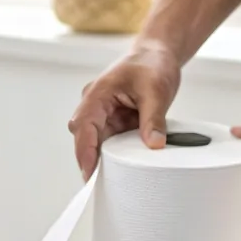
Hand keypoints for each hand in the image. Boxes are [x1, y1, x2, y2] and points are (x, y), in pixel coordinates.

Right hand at [68, 39, 181, 178]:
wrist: (157, 55)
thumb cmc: (151, 64)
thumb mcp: (156, 91)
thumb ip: (153, 119)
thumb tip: (154, 145)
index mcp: (97, 95)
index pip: (83, 126)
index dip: (85, 151)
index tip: (89, 173)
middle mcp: (95, 107)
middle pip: (84, 139)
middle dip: (90, 161)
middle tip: (100, 186)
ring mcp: (103, 117)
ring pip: (96, 144)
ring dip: (104, 159)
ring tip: (113, 182)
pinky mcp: (114, 124)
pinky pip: (111, 143)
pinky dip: (116, 155)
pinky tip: (123, 170)